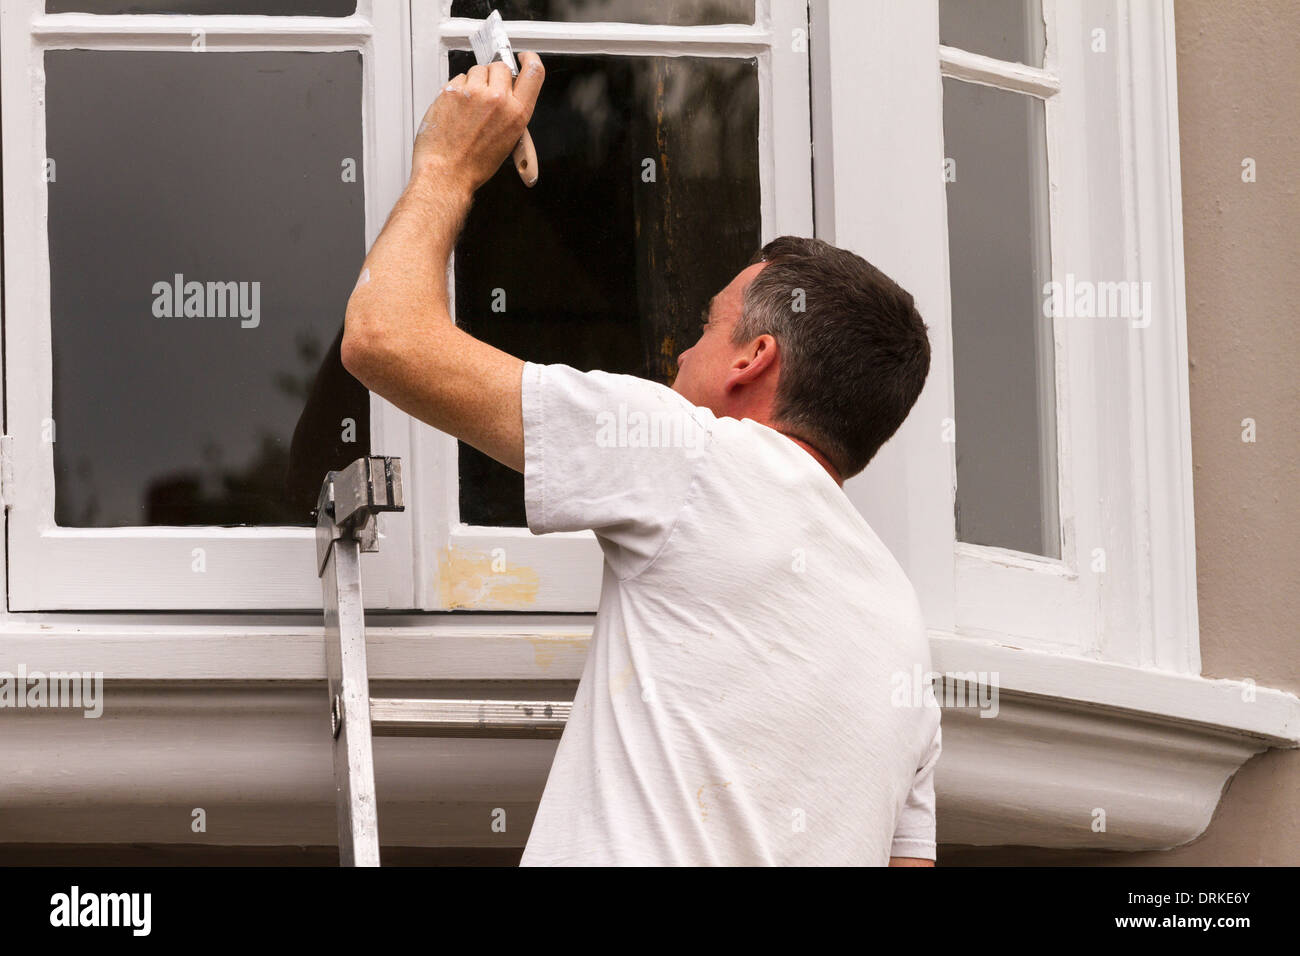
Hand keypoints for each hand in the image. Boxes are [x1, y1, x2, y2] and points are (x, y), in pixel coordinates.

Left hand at [412, 51, 543, 194]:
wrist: (446, 172)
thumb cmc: (473, 164)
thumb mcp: (507, 140)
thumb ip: (510, 112)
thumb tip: (507, 94)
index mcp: (517, 114)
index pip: (533, 73)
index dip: (529, 60)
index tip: (523, 57)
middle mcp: (498, 100)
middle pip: (500, 67)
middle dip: (494, 76)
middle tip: (486, 94)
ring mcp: (473, 93)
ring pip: (477, 70)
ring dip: (474, 82)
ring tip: (468, 107)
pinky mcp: (452, 91)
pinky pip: (458, 78)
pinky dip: (457, 90)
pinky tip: (456, 110)